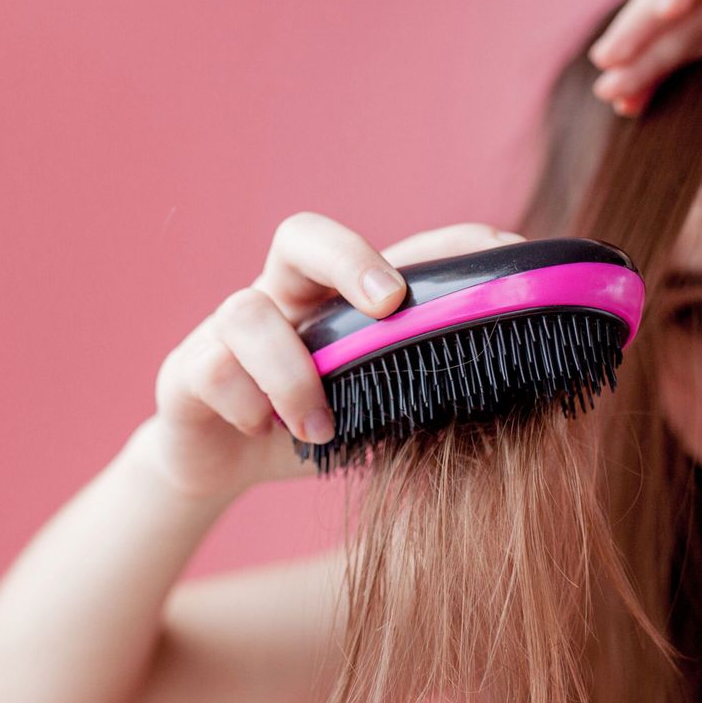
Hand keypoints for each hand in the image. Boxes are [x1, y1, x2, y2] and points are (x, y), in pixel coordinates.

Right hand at [136, 215, 526, 497]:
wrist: (218, 467)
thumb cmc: (312, 425)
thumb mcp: (379, 410)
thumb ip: (427, 393)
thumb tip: (515, 403)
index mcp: (337, 298)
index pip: (396, 250)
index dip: (450, 243)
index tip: (506, 251)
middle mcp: (282, 295)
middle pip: (302, 235)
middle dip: (348, 258)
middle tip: (388, 302)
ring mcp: (228, 327)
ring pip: (247, 312)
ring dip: (292, 373)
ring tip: (320, 427)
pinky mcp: (187, 369)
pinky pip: (211, 369)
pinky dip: (245, 406)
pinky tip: (263, 433)